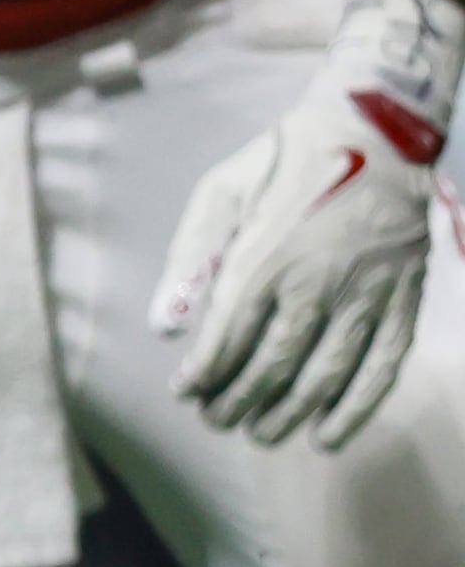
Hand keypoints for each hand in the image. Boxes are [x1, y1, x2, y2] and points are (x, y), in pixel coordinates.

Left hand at [154, 0, 454, 450]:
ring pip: (323, 374)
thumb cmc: (283, 163)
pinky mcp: (403, 297)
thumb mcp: (220, 193)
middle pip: (270, 365)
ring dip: (287, 414)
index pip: (225, 340)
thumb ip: (189, 260)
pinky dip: (355, 407)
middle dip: (238, 403)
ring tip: (260, 434)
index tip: (186, 393)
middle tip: (216, 421)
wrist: (375, 131)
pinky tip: (327, 435)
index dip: (203, 376)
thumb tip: (163, 326)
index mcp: (264, 259)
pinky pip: (381, 365)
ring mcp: (366, 293)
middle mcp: (316, 283)